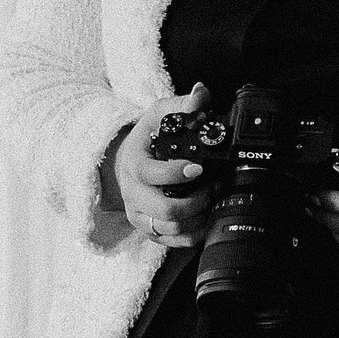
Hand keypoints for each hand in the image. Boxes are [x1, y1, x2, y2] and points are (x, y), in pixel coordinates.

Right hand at [106, 89, 214, 245]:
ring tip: (212, 199)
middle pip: (164, 211)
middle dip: (195, 202)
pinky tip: (206, 216)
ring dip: (198, 217)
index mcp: (134, 166)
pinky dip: (195, 233)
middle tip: (212, 188)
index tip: (199, 168)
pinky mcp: (149, 230)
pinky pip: (174, 242)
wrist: (126, 162)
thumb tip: (200, 95)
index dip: (176, 174)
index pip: (151, 175)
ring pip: (171, 230)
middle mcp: (133, 194)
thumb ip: (182, 104)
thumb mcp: (159, 114)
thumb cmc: (145, 139)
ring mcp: (140, 215)